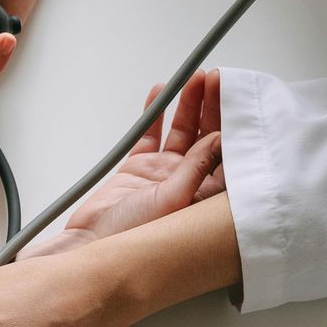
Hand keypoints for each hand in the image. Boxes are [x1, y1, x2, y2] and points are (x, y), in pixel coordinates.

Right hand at [20, 69, 224, 258]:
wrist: (90, 247)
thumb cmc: (133, 239)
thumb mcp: (173, 200)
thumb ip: (197, 167)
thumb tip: (220, 138)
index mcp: (204, 198)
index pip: (227, 155)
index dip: (232, 125)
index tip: (235, 98)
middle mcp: (187, 185)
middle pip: (207, 139)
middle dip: (212, 108)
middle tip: (217, 80)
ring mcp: (162, 175)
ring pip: (181, 133)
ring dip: (188, 106)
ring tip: (194, 80)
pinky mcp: (138, 169)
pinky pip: (150, 135)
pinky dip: (155, 114)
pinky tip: (161, 93)